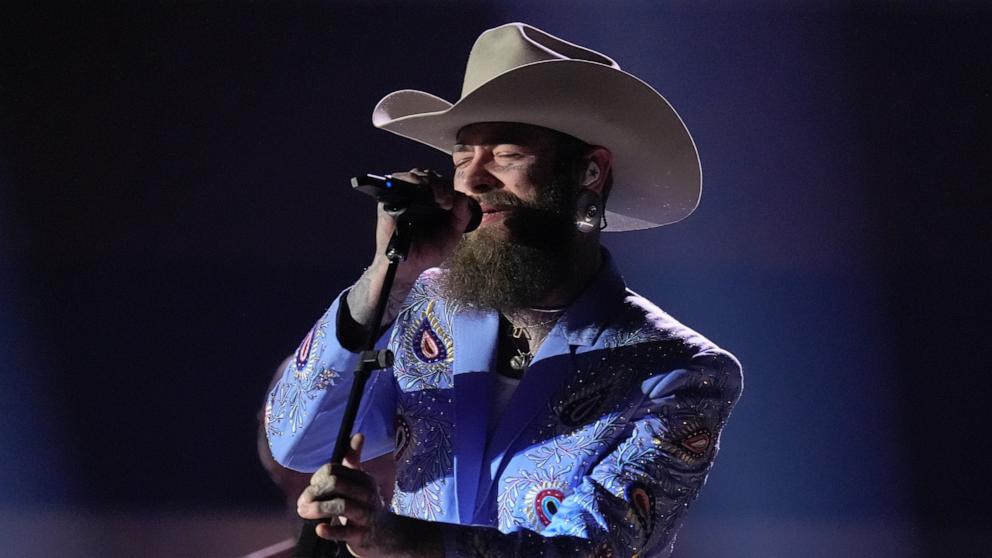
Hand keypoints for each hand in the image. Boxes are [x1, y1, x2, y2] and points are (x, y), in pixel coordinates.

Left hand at [297, 434, 440, 556]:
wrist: (384, 534)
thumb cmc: (364, 504)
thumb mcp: (359, 481)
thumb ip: (354, 459)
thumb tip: (358, 435)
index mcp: (363, 478)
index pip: (334, 470)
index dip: (318, 478)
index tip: (312, 486)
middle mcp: (367, 494)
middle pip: (336, 484)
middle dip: (313, 493)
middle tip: (302, 503)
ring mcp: (366, 515)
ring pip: (341, 505)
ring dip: (317, 509)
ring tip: (304, 513)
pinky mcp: (363, 535)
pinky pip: (345, 531)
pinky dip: (330, 530)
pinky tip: (319, 529)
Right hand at [347, 169, 473, 327]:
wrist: (409, 266)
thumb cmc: (429, 250)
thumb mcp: (452, 234)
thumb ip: (462, 216)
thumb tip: (463, 196)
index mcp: (434, 201)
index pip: (442, 182)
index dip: (449, 188)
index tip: (451, 203)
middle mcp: (418, 196)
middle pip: (430, 176)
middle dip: (440, 185)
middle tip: (446, 202)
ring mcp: (402, 196)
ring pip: (415, 176)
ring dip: (428, 182)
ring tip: (437, 198)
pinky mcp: (388, 201)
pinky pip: (397, 183)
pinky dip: (409, 183)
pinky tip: (419, 192)